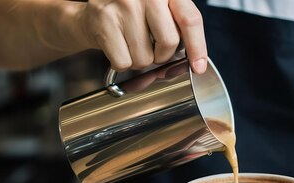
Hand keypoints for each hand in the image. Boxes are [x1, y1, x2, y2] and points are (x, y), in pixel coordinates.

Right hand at [75, 0, 206, 72]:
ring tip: (131, 43)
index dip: (197, 47)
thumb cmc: (134, 12)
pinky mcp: (105, 20)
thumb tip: (195, 62)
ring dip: (140, 60)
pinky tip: (118, 46)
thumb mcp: (162, 9)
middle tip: (153, 47)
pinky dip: (122, 62)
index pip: (189, 19)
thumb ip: (179, 27)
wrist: (95, 9)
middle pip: (169, 42)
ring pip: (145, 57)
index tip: (198, 66)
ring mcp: (124, 5)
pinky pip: (124, 62)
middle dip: (163, 54)